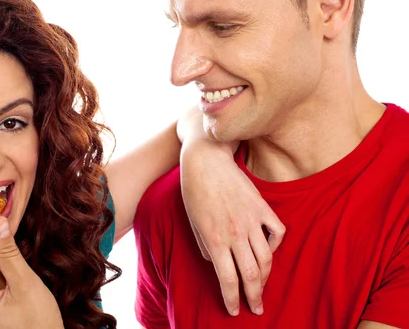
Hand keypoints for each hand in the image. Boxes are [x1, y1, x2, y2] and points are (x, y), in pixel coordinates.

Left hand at [180, 140, 285, 316]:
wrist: (207, 160)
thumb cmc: (194, 191)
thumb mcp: (193, 222)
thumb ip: (204, 246)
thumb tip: (216, 262)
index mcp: (214, 239)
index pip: (228, 280)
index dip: (232, 299)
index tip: (234, 310)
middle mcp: (235, 233)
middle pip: (251, 275)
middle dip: (254, 297)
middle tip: (256, 308)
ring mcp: (252, 220)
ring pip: (267, 258)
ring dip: (266, 278)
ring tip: (262, 287)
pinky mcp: (262, 207)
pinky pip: (277, 232)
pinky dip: (276, 245)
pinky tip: (268, 250)